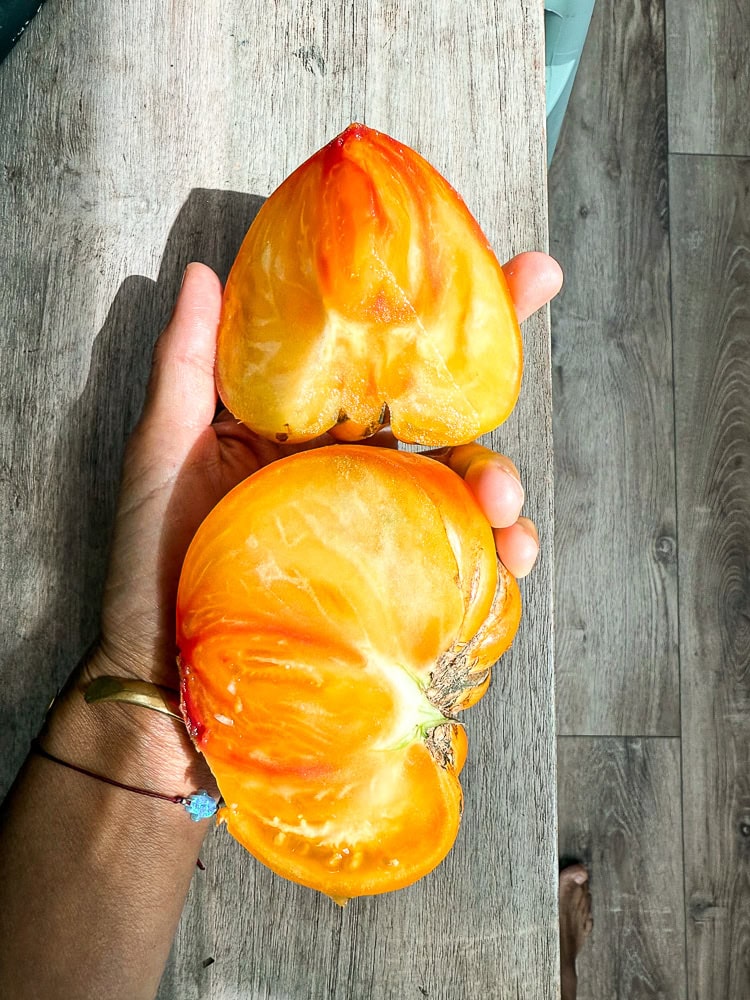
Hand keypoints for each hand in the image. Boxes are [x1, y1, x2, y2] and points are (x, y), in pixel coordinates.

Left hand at [93, 253, 561, 688]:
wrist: (164, 670)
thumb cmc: (156, 558)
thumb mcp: (163, 454)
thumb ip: (186, 367)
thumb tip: (203, 272)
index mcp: (311, 424)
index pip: (388, 356)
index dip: (458, 312)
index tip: (525, 274)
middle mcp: (355, 467)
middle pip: (447, 415)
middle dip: (497, 393)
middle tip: (512, 375)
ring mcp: (380, 526)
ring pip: (465, 488)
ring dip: (501, 484)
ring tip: (503, 504)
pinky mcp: (396, 586)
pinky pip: (462, 563)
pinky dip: (500, 558)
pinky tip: (509, 561)